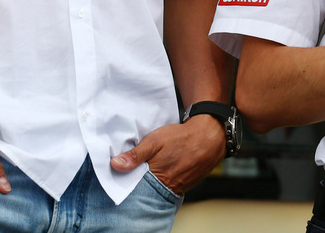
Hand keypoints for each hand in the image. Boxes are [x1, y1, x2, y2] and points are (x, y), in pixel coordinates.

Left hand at [110, 115, 225, 193]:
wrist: (209, 136)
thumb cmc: (181, 137)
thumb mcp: (154, 141)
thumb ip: (135, 155)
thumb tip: (115, 165)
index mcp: (157, 176)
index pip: (135, 185)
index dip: (128, 179)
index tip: (122, 173)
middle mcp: (168, 186)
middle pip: (147, 189)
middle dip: (140, 181)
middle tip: (138, 169)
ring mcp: (179, 187)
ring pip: (159, 188)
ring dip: (153, 181)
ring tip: (152, 168)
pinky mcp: (187, 185)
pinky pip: (171, 186)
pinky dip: (165, 180)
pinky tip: (164, 169)